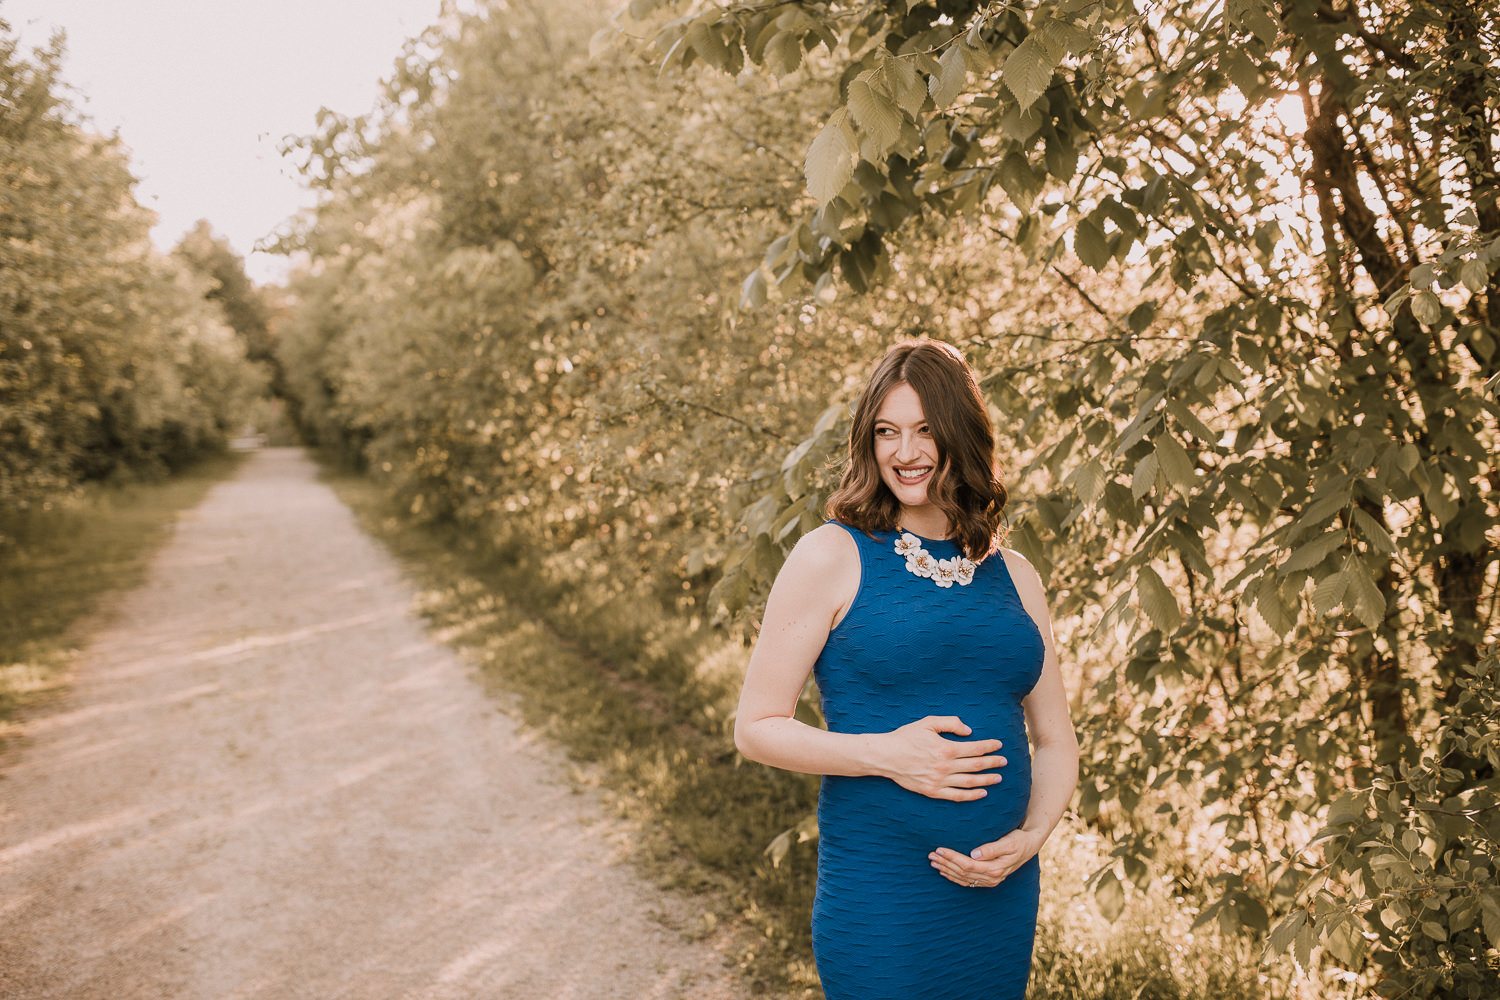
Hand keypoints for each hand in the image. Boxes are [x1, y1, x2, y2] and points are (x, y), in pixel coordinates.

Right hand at [878, 716, 1005, 801]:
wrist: (886, 756)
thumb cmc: (906, 737)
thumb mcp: (927, 723)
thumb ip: (950, 723)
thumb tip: (969, 731)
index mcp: (946, 748)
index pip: (975, 748)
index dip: (989, 746)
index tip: (998, 745)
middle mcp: (945, 767)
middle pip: (976, 766)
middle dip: (993, 763)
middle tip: (1004, 761)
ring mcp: (939, 781)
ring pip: (970, 782)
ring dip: (987, 780)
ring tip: (998, 777)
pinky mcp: (933, 791)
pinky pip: (957, 796)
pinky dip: (971, 795)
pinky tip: (982, 793)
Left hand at [928, 828, 1043, 887]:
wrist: (1029, 845)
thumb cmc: (1018, 840)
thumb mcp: (1009, 842)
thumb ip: (992, 848)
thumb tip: (975, 854)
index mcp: (996, 868)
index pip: (968, 864)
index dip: (952, 857)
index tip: (939, 849)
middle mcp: (992, 878)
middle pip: (963, 872)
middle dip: (946, 863)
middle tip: (930, 855)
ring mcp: (990, 881)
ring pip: (963, 878)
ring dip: (947, 870)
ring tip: (933, 862)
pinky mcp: (988, 879)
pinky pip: (968, 881)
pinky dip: (954, 877)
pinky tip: (944, 872)